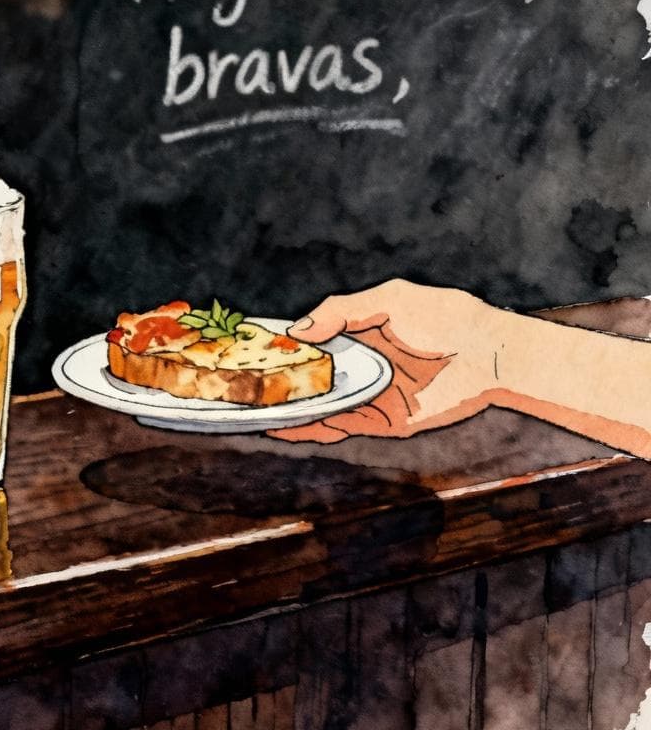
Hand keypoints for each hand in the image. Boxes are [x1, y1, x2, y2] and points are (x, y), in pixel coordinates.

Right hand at [269, 279, 506, 442]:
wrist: (489, 354)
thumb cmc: (445, 317)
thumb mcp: (387, 299)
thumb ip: (340, 311)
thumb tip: (297, 332)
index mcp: (357, 333)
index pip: (311, 341)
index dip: (282, 345)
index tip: (248, 347)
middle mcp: (358, 366)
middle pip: (308, 377)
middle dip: (276, 382)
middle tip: (240, 386)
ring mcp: (366, 395)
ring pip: (317, 406)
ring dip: (287, 410)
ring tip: (252, 412)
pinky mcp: (379, 421)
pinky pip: (338, 427)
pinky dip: (310, 430)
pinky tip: (284, 429)